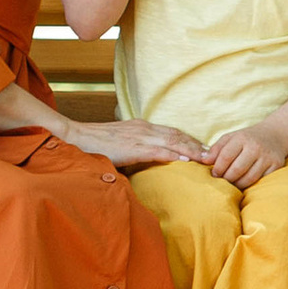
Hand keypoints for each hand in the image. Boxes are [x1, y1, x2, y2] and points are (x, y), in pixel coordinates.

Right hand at [78, 115, 204, 168]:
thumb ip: (133, 150)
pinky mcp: (132, 147)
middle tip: (212, 153)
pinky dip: (175, 155)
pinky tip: (186, 160)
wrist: (75, 137)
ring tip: (206, 158)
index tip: (202, 148)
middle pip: (177, 135)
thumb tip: (143, 161)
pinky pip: (158, 150)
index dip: (188, 140)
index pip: (171, 132)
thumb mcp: (118, 144)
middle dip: (196, 144)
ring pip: (173, 141)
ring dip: (192, 149)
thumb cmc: (94, 144)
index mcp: (140, 127)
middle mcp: (143, 128)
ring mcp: (138, 136)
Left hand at [204, 125, 283, 188]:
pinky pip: (260, 181)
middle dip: (226, 179)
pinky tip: (245, 183)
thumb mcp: (231, 138)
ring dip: (237, 185)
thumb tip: (203, 160)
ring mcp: (267, 157)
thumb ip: (216, 149)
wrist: (275, 135)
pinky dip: (251, 185)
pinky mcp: (276, 165)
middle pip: (236, 170)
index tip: (214, 175)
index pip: (225, 157)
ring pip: (248, 178)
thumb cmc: (248, 138)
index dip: (217, 169)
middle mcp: (255, 146)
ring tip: (232, 185)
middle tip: (222, 183)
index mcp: (242, 138)